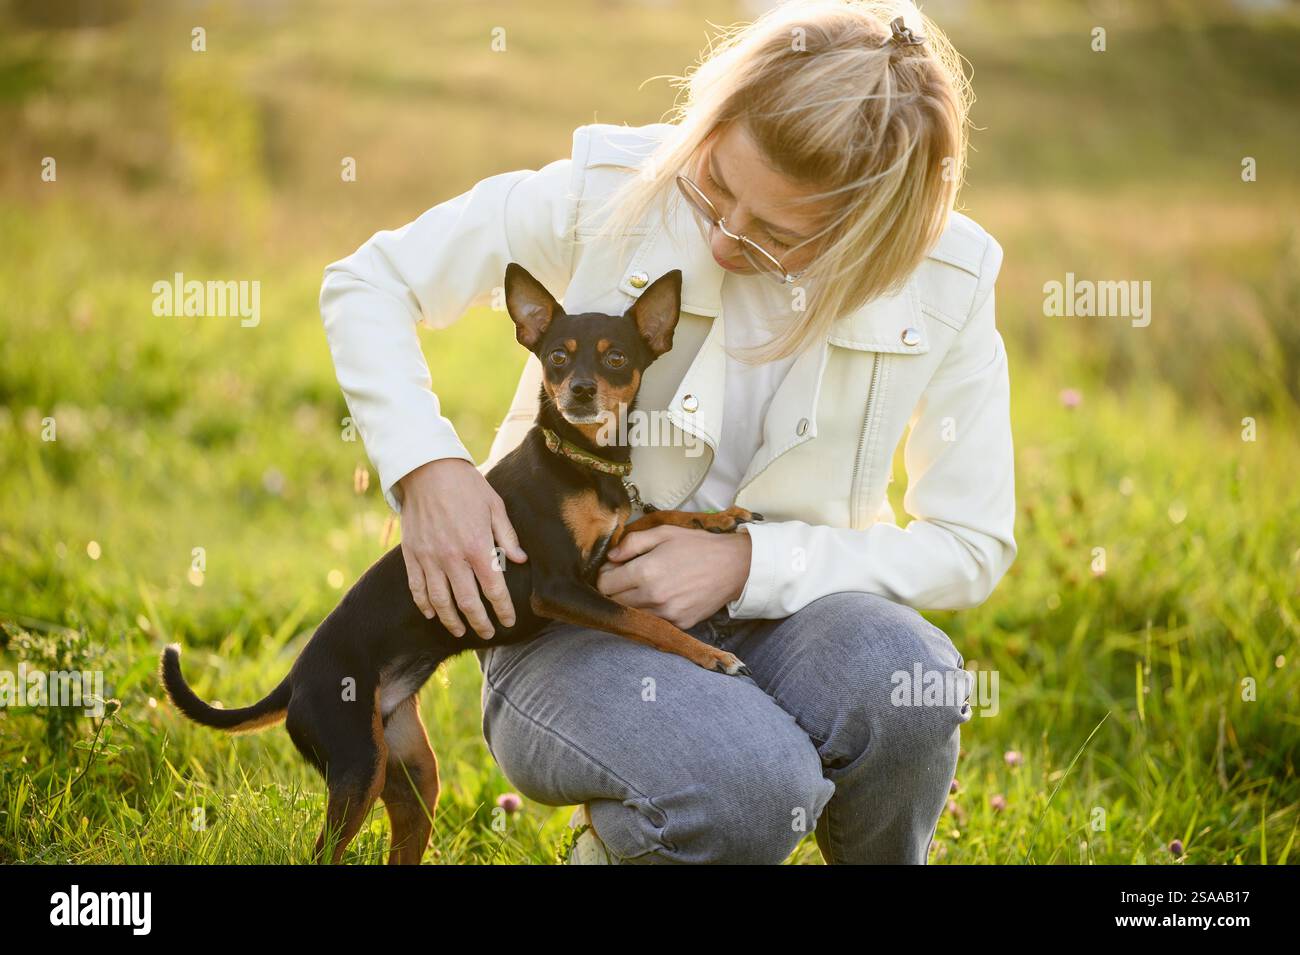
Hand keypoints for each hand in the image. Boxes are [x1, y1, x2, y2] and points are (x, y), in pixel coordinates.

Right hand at [396, 458, 526, 637]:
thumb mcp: (495, 506)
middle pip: (467, 602)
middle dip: (480, 623)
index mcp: (477, 546)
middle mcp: (452, 557)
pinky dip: (424, 605)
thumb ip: (507, 536)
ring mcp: (429, 558)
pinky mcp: (412, 555)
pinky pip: (417, 588)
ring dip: (451, 621)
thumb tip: (522, 560)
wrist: (427, 469)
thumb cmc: (466, 486)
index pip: (493, 589)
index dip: (503, 609)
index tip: (509, 621)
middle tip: (488, 634)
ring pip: (440, 602)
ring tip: (460, 631)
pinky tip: (432, 614)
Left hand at [596, 525, 751, 629]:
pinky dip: (651, 612)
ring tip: (645, 587)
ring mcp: (667, 614)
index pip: (605, 585)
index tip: (614, 570)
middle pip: (615, 603)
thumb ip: (632, 542)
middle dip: (615, 591)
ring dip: (632, 603)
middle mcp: (653, 596)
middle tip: (627, 579)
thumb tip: (610, 557)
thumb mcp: (663, 532)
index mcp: (645, 571)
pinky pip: (654, 622)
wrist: (734, 566)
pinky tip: (662, 597)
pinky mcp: (680, 624)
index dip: (605, 576)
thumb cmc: (697, 545)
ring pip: (632, 615)